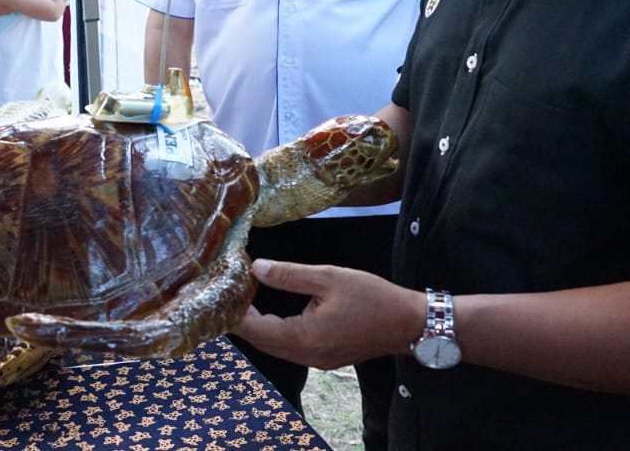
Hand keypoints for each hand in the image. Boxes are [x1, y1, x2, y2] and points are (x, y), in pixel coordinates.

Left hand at [232, 259, 421, 369]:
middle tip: (227, 294)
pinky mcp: (325, 358)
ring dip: (259, 326)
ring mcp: (316, 360)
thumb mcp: (328, 277)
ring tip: (244, 301)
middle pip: (262, 341)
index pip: (256, 330)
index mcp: (304, 338)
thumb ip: (289, 275)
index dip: (235, 313)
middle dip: (243, 320)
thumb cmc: (372, 297)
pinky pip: (291, 347)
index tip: (220, 294)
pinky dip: (276, 331)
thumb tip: (256, 269)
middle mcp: (306, 355)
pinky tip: (270, 314)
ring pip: (276, 346)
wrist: (409, 323)